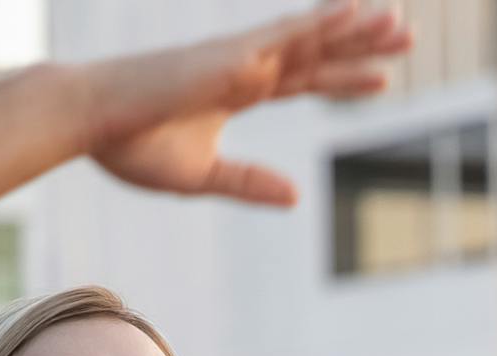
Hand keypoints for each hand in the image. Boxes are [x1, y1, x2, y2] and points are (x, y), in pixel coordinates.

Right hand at [80, 3, 411, 205]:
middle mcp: (244, 67)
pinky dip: (321, 24)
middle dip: (362, 47)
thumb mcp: (204, 175)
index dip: (343, 79)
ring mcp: (239, 57)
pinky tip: (354, 11)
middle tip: (406, 36)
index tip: (383, 79)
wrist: (90, 122)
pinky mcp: (230, 56)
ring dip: (355, 29)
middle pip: (317, 54)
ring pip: (310, 38)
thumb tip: (296, 196)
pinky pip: (285, 35)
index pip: (304, 81)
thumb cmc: (131, 145)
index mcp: (237, 91)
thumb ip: (250, 182)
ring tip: (398, 22)